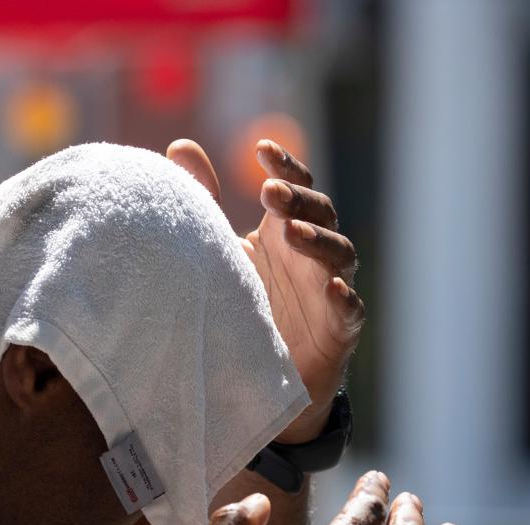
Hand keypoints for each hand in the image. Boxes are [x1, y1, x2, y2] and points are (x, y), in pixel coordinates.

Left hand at [167, 139, 363, 443]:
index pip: (296, 187)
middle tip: (268, 191)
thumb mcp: (219, 251)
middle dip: (298, 199)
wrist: (258, 374)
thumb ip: (202, 200)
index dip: (286, 167)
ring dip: (318, 240)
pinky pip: (350, 309)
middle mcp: (314, 252)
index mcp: (286, 229)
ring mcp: (331, 288)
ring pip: (339, 255)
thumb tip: (180, 145)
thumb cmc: (242, 302)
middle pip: (320, 214)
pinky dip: (343, 296)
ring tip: (291, 231)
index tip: (262, 150)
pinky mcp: (340, 329)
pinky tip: (330, 288)